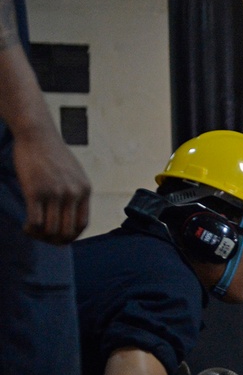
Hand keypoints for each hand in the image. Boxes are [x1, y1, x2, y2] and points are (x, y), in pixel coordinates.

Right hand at [15, 125, 90, 243]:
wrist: (37, 134)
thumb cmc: (52, 153)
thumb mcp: (74, 173)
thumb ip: (75, 192)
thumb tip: (70, 213)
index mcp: (84, 190)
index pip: (82, 225)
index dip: (71, 236)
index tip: (60, 237)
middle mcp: (73, 194)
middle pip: (67, 231)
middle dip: (55, 240)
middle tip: (43, 238)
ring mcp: (55, 193)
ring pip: (51, 229)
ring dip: (41, 236)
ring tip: (32, 232)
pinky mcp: (35, 191)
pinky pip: (35, 222)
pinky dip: (30, 230)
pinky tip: (26, 227)